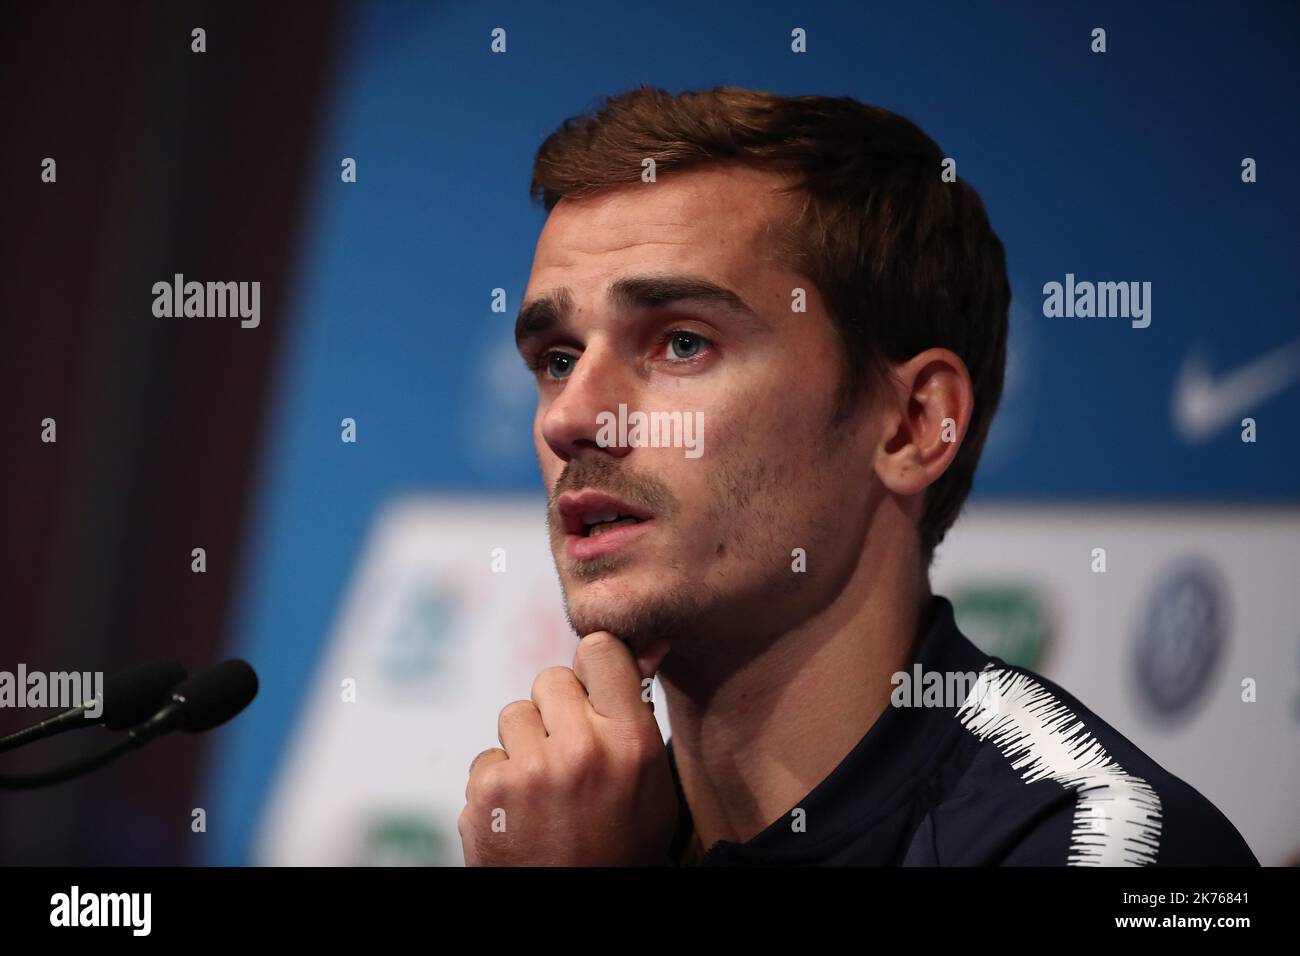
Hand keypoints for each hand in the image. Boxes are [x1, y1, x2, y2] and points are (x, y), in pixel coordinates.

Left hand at [459, 632, 675, 865]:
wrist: (582, 912)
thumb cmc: (622, 843)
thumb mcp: (652, 779)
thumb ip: (641, 711)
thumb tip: (649, 643)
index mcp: (631, 741)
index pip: (599, 650)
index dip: (593, 669)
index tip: (593, 690)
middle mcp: (582, 749)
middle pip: (550, 679)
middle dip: (556, 710)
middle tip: (570, 753)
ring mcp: (530, 770)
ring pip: (515, 715)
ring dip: (525, 745)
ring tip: (546, 788)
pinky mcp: (488, 792)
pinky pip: (487, 757)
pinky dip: (499, 782)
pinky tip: (522, 812)